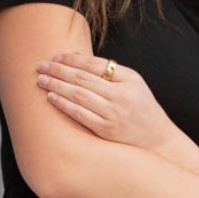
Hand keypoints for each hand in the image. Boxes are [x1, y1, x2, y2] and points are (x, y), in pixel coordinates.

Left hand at [35, 52, 175, 153]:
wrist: (158, 140)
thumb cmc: (142, 109)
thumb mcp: (134, 85)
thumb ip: (111, 72)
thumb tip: (78, 59)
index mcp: (130, 79)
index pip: (95, 64)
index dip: (73, 59)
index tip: (56, 56)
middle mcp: (121, 95)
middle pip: (83, 78)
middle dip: (59, 70)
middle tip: (40, 65)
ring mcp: (114, 114)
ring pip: (79, 95)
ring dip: (57, 85)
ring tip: (41, 79)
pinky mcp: (106, 130)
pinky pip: (80, 114)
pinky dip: (64, 104)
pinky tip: (51, 97)